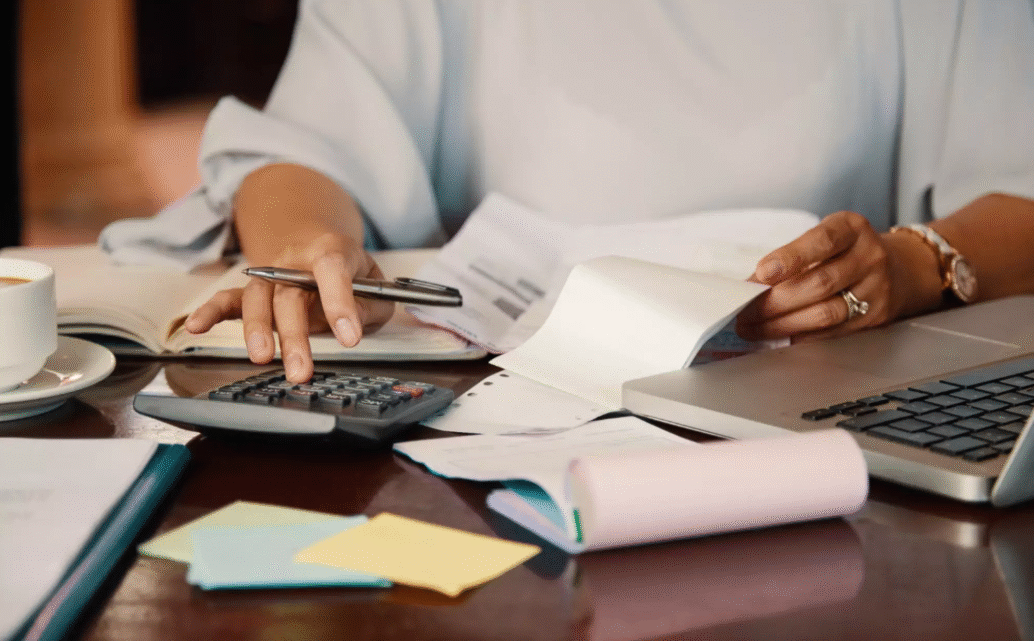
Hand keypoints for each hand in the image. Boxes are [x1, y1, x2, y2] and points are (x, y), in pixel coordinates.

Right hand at [183, 232, 394, 381]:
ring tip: (262, 359)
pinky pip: (228, 299)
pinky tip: (196, 326)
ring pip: (258, 299)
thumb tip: (351, 326)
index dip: (340, 302)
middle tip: (301, 370)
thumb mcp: (377, 288)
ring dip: (258, 330)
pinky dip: (210, 312)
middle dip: (295, 334)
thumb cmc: (353, 274)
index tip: (350, 338)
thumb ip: (369, 306)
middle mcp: (295, 261)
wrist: (322, 250)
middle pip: (289, 293)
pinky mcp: (254, 291)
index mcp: (332, 251)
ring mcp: (270, 275)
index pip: (333, 270)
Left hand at [735, 210, 935, 342]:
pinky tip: (778, 336)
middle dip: (775, 301)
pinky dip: (801, 336)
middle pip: (819, 283)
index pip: (822, 241)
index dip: (791, 257)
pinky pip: (833, 332)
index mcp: (852, 228)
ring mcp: (876, 289)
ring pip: (826, 313)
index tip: (762, 273)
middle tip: (744, 312)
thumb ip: (792, 256)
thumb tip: (750, 285)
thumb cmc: (846, 251)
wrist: (900, 269)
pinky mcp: (875, 318)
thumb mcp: (825, 239)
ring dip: (782, 324)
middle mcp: (870, 256)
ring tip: (753, 328)